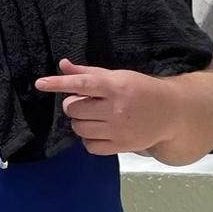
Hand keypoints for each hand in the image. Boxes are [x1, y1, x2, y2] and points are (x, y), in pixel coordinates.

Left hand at [34, 58, 176, 155]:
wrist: (172, 112)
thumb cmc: (140, 90)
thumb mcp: (118, 76)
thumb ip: (88, 72)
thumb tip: (62, 65)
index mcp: (116, 86)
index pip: (82, 84)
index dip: (59, 83)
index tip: (40, 83)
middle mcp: (116, 108)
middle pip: (74, 109)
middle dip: (73, 105)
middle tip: (87, 103)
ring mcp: (119, 129)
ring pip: (79, 128)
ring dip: (80, 122)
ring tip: (94, 117)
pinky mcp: (121, 146)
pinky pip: (89, 146)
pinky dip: (89, 139)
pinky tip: (99, 131)